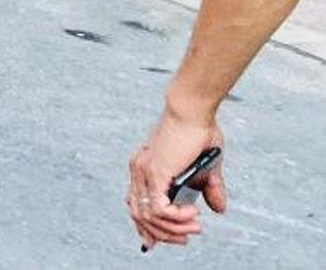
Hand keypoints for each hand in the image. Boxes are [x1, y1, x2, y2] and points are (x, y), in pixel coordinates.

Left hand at [128, 109, 225, 249]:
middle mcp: (139, 170)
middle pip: (139, 215)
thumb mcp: (207, 168)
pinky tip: (193, 213)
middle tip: (186, 237)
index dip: (146, 228)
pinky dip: (176, 217)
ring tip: (196, 225)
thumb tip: (219, 210)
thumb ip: (210, 189)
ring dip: (174, 228)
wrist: (195, 112)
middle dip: (163, 234)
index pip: (136, 205)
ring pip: (148, 216)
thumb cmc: (199, 133)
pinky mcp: (154, 172)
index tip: (160, 242)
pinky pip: (158, 208)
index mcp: (145, 169)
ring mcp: (144, 171)